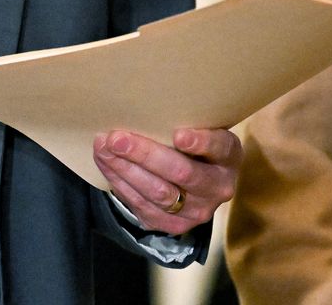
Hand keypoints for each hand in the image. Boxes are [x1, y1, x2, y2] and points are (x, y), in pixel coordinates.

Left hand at [91, 127, 242, 234]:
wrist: (197, 185)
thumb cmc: (193, 146)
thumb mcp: (200, 129)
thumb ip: (184, 119)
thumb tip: (140, 106)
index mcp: (228, 156)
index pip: (220, 148)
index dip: (201, 143)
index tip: (179, 134)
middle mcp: (218, 187)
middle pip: (181, 172)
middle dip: (144, 154)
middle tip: (116, 138)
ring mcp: (197, 211)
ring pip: (157, 193)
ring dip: (124, 169)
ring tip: (103, 148)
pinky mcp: (174, 225)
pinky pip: (142, 206)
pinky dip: (119, 183)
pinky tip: (105, 164)